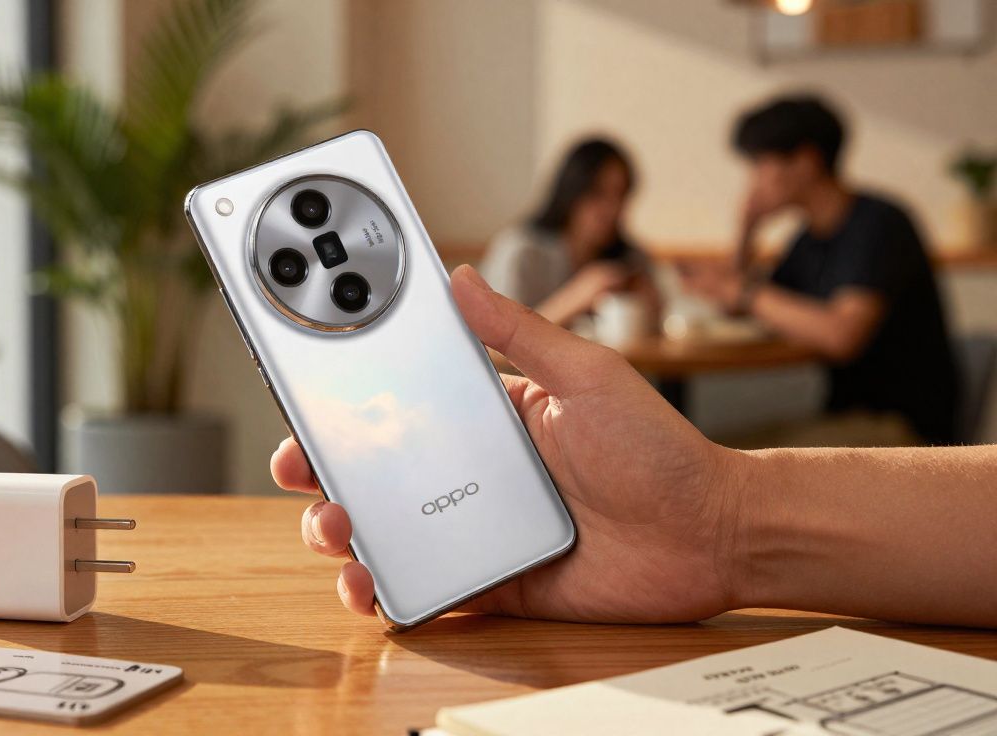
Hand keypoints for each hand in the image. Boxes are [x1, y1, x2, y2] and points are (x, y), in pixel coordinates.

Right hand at [270, 265, 746, 623]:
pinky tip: (369, 588)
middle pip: (374, 478)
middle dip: (323, 477)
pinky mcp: (494, 584)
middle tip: (304, 473)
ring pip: (386, 537)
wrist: (711, 533)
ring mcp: (477, 533)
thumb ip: (521, 332)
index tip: (306, 410)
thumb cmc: (660, 449)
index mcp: (485, 421)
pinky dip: (388, 596)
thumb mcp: (587, 375)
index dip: (344, 413)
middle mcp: (470, 476)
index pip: (397, 412)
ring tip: (336, 532)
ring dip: (342, 536)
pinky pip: (428, 592)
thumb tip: (462, 276)